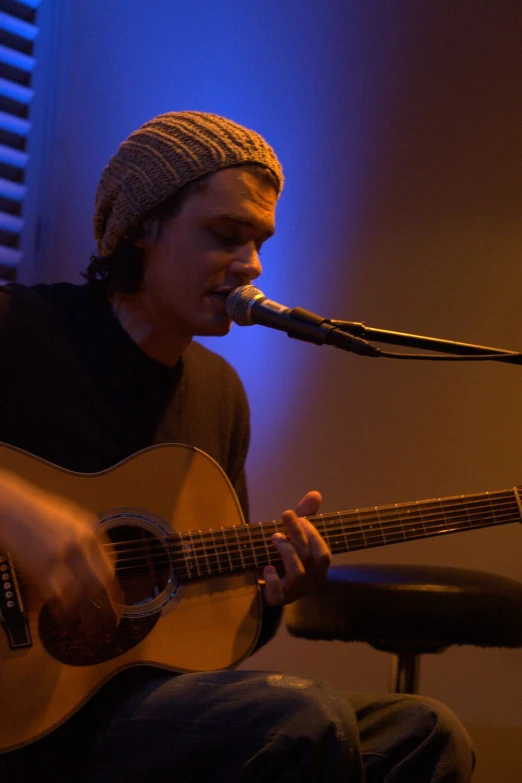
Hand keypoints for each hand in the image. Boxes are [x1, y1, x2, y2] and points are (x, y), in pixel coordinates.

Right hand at [0, 470, 118, 623]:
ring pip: (82, 594)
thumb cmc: (36, 512)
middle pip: (101, 582)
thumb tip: (98, 564)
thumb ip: (86, 539)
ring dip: (88, 616)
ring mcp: (61, 556)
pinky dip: (65, 613)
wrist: (10, 507)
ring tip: (92, 630)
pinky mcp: (41, 568)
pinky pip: (59, 597)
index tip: (116, 602)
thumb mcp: (70, 519)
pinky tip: (67, 621)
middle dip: (109, 606)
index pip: (109, 565)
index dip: (113, 588)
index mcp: (89, 529)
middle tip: (112, 622)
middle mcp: (79, 542)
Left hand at [262, 490, 330, 605]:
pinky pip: (278, 595)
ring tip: (274, 537)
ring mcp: (294, 593)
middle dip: (298, 535)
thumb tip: (315, 494)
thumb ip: (305, 516)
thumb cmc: (283, 554)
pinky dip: (273, 580)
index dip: (313, 535)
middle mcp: (310, 582)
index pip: (324, 554)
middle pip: (310, 559)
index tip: (300, 518)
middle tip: (285, 516)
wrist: (260, 578)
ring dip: (286, 552)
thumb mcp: (294, 534)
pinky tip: (266, 567)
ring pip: (297, 574)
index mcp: (319, 568)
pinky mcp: (276, 600)